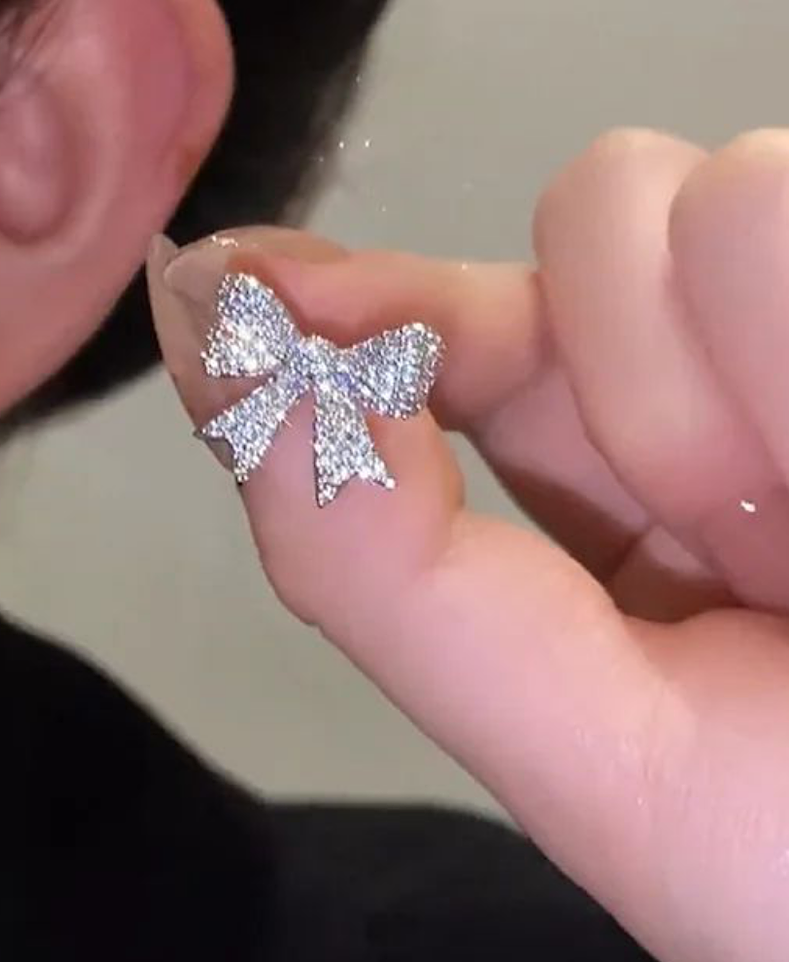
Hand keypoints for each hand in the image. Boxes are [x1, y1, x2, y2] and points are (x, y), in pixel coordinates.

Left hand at [148, 129, 788, 961]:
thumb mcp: (595, 766)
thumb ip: (383, 575)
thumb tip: (228, 372)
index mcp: (616, 499)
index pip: (449, 345)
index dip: (350, 313)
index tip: (238, 286)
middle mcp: (715, 387)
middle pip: (569, 237)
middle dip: (590, 353)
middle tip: (709, 501)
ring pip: (671, 198)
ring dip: (706, 377)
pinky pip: (766, 195)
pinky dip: (781, 323)